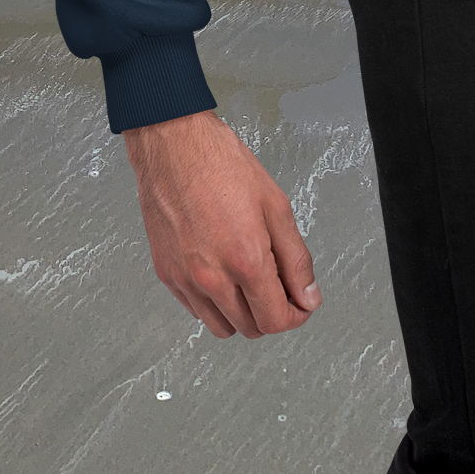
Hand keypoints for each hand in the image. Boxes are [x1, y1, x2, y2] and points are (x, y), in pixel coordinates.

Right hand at [123, 109, 320, 338]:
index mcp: (245, 259)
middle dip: (271, 314)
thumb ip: (296, 258)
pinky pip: (196, 311)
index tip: (300, 303)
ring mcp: (185, 278)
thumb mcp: (275, 205)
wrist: (173, 144)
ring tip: (249, 281)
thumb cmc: (221, 164)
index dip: (296, 316)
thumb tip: (308, 296)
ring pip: (222, 327)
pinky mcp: (166, 273)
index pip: (276, 320)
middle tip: (278, 286)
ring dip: (242, 314)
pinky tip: (223, 274)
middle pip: (251, 329)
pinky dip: (214, 304)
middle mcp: (212, 277)